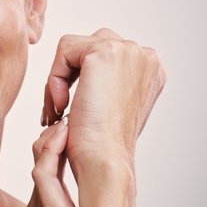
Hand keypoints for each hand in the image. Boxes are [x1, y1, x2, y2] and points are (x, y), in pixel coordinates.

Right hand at [26, 118, 77, 206]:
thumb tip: (90, 202)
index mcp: (44, 204)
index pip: (48, 161)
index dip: (60, 142)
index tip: (76, 127)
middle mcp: (39, 199)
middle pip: (40, 152)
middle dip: (56, 131)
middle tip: (73, 114)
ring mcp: (39, 202)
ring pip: (39, 154)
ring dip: (54, 133)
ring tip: (70, 117)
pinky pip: (42, 168)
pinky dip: (52, 148)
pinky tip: (65, 134)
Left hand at [41, 28, 165, 164]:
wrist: (105, 162)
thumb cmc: (104, 142)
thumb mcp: (114, 103)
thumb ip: (110, 79)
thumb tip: (85, 69)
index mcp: (152, 68)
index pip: (106, 53)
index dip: (82, 78)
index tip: (72, 108)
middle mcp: (146, 55)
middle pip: (90, 45)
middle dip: (70, 75)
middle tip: (59, 110)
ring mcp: (128, 50)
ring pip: (74, 47)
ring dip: (59, 78)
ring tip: (58, 110)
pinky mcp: (103, 52)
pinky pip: (64, 51)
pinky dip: (54, 78)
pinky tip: (62, 106)